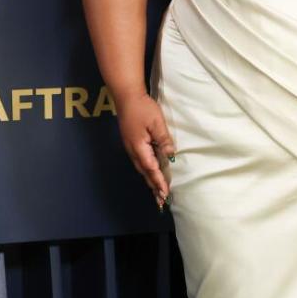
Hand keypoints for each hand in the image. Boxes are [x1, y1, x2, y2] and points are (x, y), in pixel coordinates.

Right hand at [116, 91, 176, 207]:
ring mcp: (130, 147)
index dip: (159, 182)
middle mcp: (133, 150)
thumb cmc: (142, 108)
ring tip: (156, 193)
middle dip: (153, 187)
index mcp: (139, 147)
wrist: (126, 96)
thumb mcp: (156, 122)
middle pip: (144, 172)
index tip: (165, 193)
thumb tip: (170, 155)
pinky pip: (140, 161)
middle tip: (161, 201)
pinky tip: (150, 174)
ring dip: (149, 180)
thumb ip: (163, 139)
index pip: (151, 168)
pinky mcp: (131, 143)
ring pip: (141, 168)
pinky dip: (146, 171)